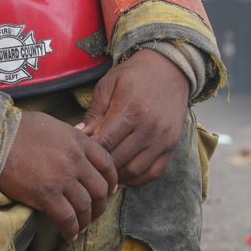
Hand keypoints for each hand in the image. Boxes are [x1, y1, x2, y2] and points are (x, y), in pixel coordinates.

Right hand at [0, 111, 116, 240]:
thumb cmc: (19, 129)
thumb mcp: (53, 125)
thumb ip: (71, 136)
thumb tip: (79, 142)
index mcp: (79, 141)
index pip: (106, 163)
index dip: (111, 180)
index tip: (110, 190)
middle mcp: (76, 160)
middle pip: (100, 189)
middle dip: (101, 205)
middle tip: (95, 213)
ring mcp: (63, 179)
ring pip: (85, 207)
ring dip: (86, 220)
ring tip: (81, 227)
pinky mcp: (47, 196)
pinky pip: (67, 218)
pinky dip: (71, 230)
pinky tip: (69, 235)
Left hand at [79, 49, 189, 187]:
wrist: (170, 70)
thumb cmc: (134, 76)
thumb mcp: (108, 85)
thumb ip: (94, 112)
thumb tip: (78, 136)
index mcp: (130, 110)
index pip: (105, 142)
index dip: (90, 152)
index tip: (79, 155)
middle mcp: (149, 128)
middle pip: (118, 159)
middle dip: (101, 166)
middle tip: (88, 167)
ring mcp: (163, 139)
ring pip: (135, 171)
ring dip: (117, 176)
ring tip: (104, 173)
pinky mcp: (172, 147)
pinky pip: (153, 173)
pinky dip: (137, 179)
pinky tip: (124, 175)